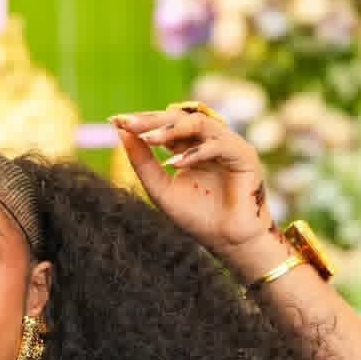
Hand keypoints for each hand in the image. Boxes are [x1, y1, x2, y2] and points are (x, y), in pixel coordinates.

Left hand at [111, 105, 276, 253]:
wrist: (225, 241)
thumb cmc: (196, 217)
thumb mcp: (161, 189)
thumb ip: (143, 163)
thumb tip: (121, 133)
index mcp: (189, 145)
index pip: (164, 124)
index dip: (142, 122)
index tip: (116, 121)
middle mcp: (208, 140)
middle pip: (179, 118)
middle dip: (153, 120)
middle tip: (129, 123)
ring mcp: (227, 144)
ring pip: (199, 123)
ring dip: (172, 130)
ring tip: (149, 138)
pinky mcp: (244, 154)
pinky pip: (218, 145)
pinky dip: (195, 153)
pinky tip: (175, 163)